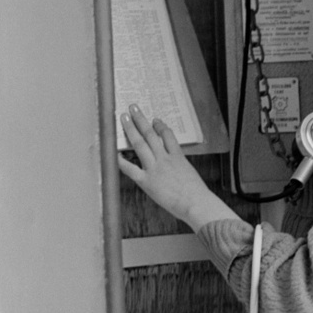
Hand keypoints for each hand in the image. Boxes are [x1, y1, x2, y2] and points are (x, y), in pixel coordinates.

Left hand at [117, 104, 238, 230]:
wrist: (196, 203)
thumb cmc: (197, 194)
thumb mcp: (190, 174)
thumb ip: (180, 168)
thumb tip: (176, 167)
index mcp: (178, 157)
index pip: (168, 135)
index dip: (161, 126)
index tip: (155, 120)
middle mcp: (165, 159)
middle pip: (151, 134)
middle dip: (141, 119)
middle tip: (133, 108)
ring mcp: (155, 168)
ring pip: (140, 144)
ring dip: (131, 129)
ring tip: (124, 118)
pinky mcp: (147, 181)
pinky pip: (130, 168)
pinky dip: (121, 161)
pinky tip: (115, 153)